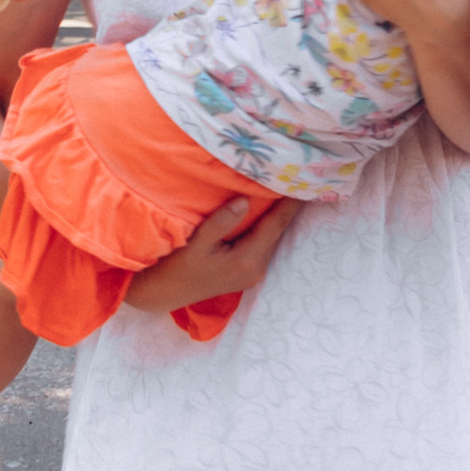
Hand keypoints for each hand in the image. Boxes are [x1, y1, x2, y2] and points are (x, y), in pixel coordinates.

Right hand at [123, 191, 298, 315]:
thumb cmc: (177, 267)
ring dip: (277, 215)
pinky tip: (267, 210)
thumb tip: (245, 200)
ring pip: (272, 237)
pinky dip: (266, 226)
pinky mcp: (248, 273)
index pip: (275, 225)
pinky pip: (263, 243)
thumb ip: (221, 222)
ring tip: (287, 188)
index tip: (304, 181)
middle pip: (278, 231)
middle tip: (298, 177)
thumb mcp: (196, 242)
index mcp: (246, 260)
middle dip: (287, 205)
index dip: (290, 202)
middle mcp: (256, 269)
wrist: (166, 293)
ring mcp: (253, 273)